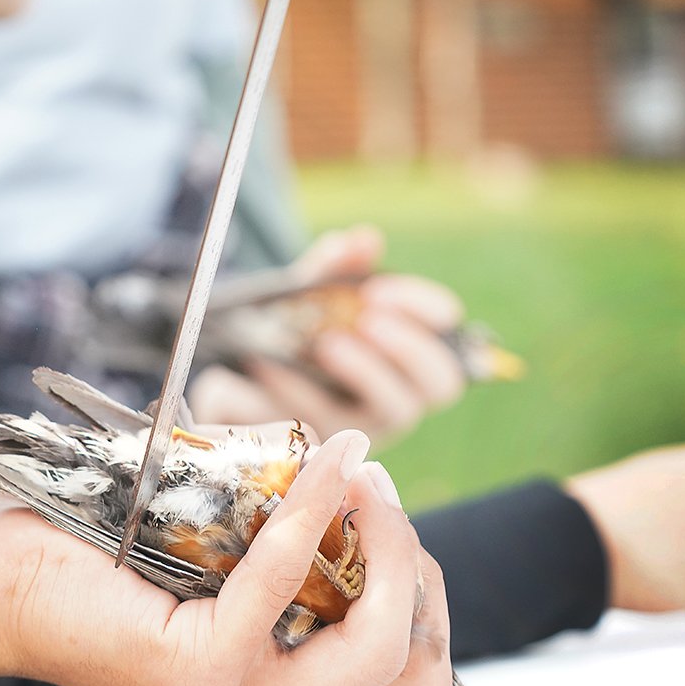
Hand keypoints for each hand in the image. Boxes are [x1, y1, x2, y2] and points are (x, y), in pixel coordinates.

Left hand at [0, 432, 449, 685]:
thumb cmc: (92, 562)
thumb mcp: (213, 561)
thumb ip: (283, 544)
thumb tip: (347, 468)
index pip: (405, 679)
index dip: (425, 595)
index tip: (387, 514)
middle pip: (410, 667)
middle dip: (418, 569)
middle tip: (378, 491)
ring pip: (375, 642)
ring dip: (385, 543)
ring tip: (358, 476)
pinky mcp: (202, 672)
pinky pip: (284, 580)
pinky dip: (314, 510)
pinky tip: (323, 461)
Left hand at [189, 226, 468, 445]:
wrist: (234, 382)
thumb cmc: (292, 336)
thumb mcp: (310, 297)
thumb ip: (336, 269)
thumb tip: (363, 238)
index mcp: (406, 361)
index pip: (450, 340)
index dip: (426, 312)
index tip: (381, 289)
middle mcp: (395, 399)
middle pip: (436, 386)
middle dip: (410, 348)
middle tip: (370, 319)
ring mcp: (361, 427)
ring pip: (387, 410)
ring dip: (362, 372)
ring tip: (324, 342)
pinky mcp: (316, 447)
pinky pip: (315, 425)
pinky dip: (290, 390)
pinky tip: (266, 364)